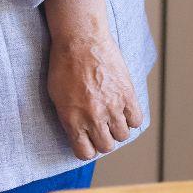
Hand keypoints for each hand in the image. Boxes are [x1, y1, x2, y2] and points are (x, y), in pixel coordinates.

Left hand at [44, 0, 143, 158]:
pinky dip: (131, 118)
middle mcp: (93, 116)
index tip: (87, 142)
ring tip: (111, 116)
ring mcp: (112, 106)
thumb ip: (67, 116)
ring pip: (122, 135)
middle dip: (102, 140)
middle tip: (100, 128)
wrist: (80, 39)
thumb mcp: (55, 94)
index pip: (84, 152)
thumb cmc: (63, 63)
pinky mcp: (127, 95)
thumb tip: (76, 132)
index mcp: (71, 118)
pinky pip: (136, 120)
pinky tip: (123, 109)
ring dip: (117, 129)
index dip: (86, 149)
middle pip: (106, 147)